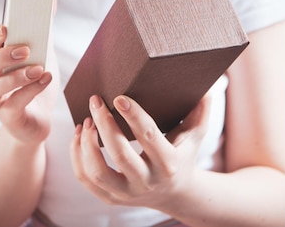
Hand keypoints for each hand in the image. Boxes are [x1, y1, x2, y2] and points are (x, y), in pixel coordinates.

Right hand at [0, 25, 58, 145]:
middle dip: (0, 56)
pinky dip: (30, 91)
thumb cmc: (35, 82)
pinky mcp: (8, 118)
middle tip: (24, 50)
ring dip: (15, 77)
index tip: (6, 28)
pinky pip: (13, 104)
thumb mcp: (42, 53)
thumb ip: (44, 28)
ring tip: (38, 69)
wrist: (40, 119)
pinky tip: (45, 80)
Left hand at [70, 93, 211, 210]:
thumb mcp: (194, 136)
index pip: (149, 136)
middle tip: (96, 101)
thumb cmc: (183, 156)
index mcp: (168, 163)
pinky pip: (85, 180)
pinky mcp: (111, 198)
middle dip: (104, 125)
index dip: (133, 116)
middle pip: (120, 154)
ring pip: (98, 172)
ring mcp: (127, 193)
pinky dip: (77, 157)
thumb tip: (207, 86)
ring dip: (86, 144)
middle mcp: (147, 181)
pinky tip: (79, 136)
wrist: (176, 194)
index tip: (119, 96)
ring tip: (85, 121)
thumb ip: (200, 111)